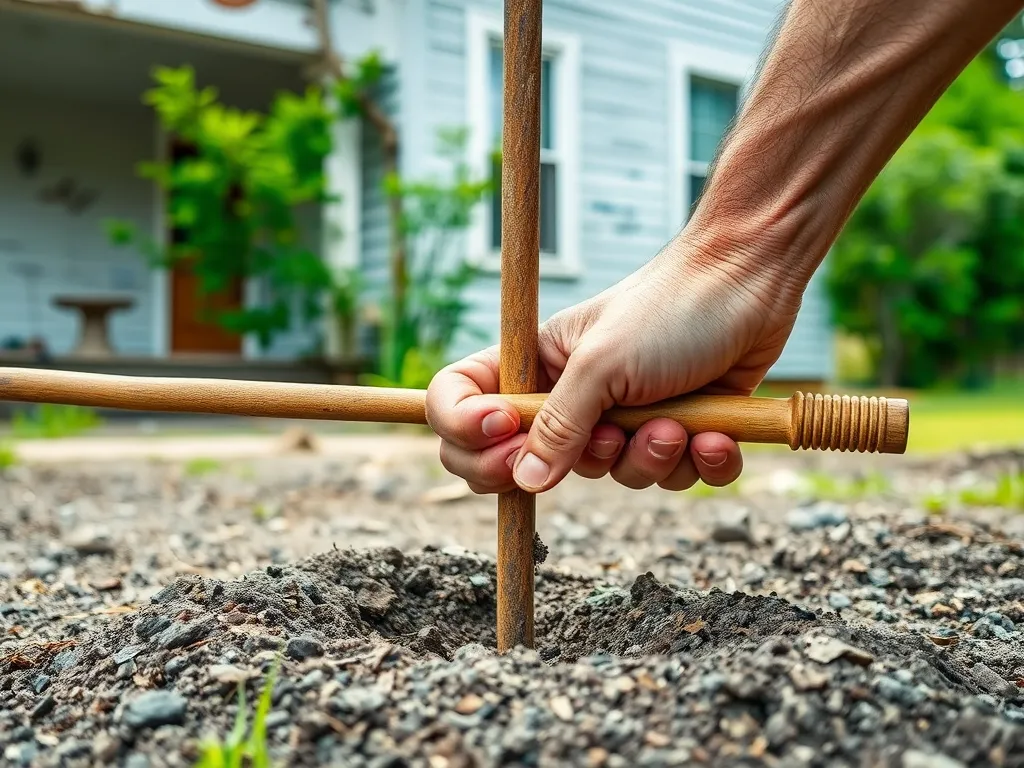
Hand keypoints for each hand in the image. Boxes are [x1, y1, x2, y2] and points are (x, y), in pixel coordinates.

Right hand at [425, 235, 804, 493]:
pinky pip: (673, 475)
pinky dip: (698, 462)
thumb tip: (524, 481)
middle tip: (609, 438)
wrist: (752, 281)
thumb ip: (559, 425)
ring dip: (649, 457)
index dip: (465, 431)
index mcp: (536, 364)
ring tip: (674, 423)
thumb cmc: (671, 306)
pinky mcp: (677, 428)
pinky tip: (716, 434)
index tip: (503, 434)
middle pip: (534, 461)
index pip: (461, 403)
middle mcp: (572, 394)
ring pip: (615, 474)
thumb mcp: (603, 364)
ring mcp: (625, 414)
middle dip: (580, 460)